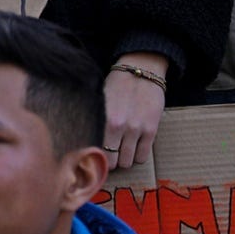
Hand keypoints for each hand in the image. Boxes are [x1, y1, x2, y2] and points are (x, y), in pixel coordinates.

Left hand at [103, 52, 168, 171]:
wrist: (141, 71)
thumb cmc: (115, 85)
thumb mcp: (98, 101)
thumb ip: (93, 121)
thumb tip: (83, 141)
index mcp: (102, 119)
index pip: (95, 150)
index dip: (94, 156)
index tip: (94, 156)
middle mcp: (119, 127)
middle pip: (112, 162)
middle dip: (110, 161)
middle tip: (109, 154)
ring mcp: (137, 130)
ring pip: (128, 162)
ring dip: (124, 159)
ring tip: (122, 150)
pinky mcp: (151, 130)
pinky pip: (143, 157)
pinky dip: (138, 156)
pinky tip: (134, 148)